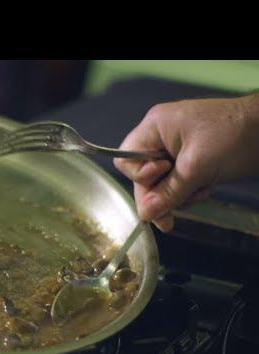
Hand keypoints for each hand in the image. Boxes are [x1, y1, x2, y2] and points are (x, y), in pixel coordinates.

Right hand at [114, 94, 258, 231]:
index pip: (127, 160)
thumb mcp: (196, 169)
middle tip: (169, 218)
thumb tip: (144, 216)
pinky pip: (177, 181)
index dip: (141, 176)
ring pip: (161, 182)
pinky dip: (189, 190)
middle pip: (143, 175)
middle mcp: (161, 136)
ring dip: (178, 195)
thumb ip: (167, 194)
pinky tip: (205, 189)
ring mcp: (177, 146)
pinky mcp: (191, 157)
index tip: (166, 174)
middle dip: (160, 194)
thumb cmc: (234, 137)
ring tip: (200, 193)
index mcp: (155, 127)